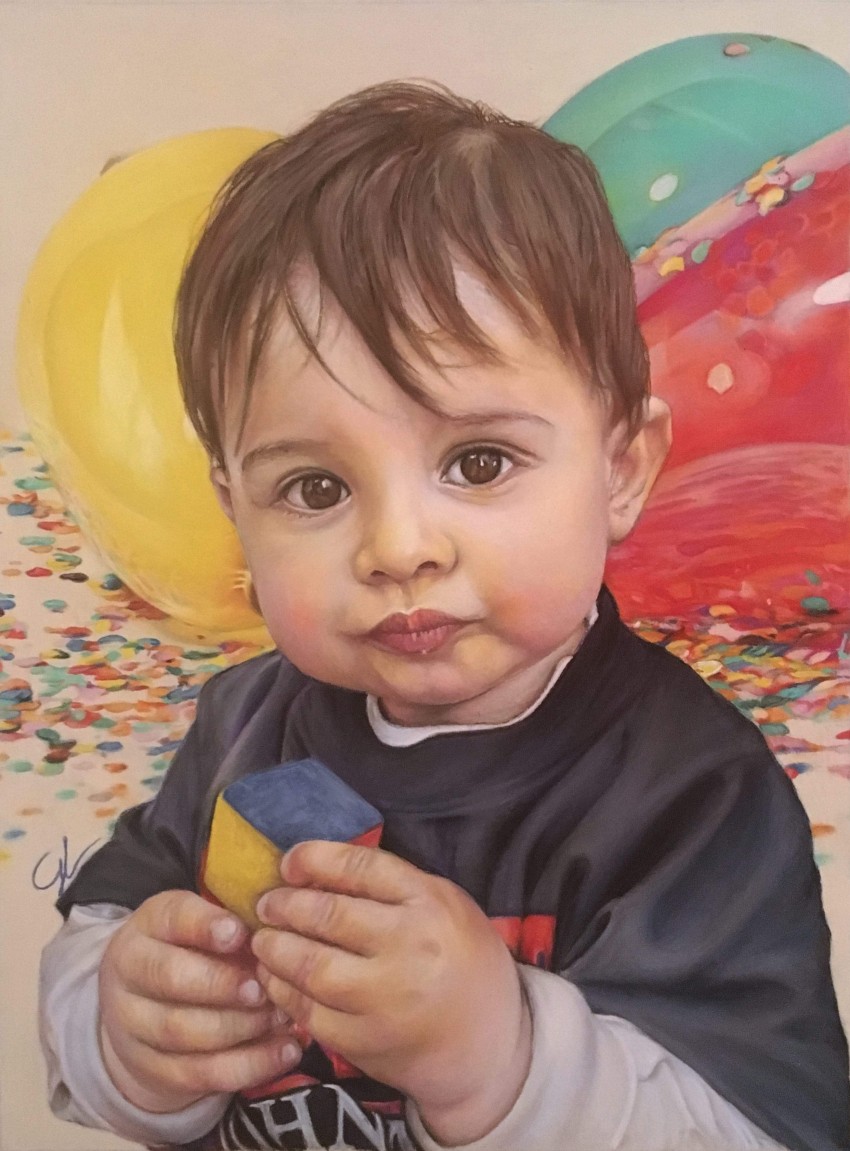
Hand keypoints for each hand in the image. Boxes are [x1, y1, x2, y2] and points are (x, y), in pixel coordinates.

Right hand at [99, 890, 301, 1112]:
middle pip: (170, 977)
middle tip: (263, 989)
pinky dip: (248, 1065)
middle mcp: (130, 972)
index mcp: (150, 924)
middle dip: (222, 983)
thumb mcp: (207, 925)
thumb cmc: (193, 950)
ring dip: (240, 1026)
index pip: (173, 918)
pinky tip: (284, 1052)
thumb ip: (236, 926)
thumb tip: (277, 935)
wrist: (144, 1005)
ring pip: (182, 1031)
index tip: (241, 934)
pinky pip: (200, 1073)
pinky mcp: (152, 1069)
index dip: (206, 926)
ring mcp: (134, 1025)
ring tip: (280, 1017)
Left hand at [251, 842, 531, 1144]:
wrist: (490, 1046)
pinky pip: (310, 1012)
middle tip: (265, 904)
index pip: (360, 867)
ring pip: (312, 967)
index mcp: (431, 902)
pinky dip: (284, 992)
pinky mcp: (368, 1042)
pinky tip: (274, 979)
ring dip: (275, 949)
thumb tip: (319, 867)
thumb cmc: (462, 960)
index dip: (314, 859)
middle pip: (329, 916)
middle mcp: (411, 947)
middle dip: (285, 906)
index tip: (288, 863)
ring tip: (262, 940)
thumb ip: (392, 886)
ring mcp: (388, 999)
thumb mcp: (444, 905)